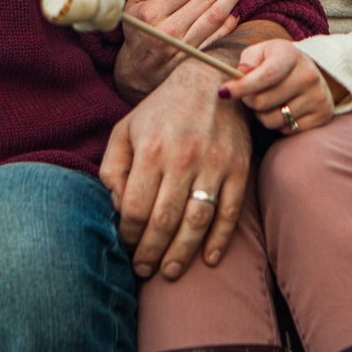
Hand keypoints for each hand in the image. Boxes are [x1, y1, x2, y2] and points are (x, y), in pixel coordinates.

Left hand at [99, 60, 250, 279]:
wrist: (211, 79)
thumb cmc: (162, 110)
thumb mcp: (126, 129)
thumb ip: (113, 167)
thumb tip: (115, 207)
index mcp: (151, 150)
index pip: (134, 208)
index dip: (128, 235)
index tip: (126, 246)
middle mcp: (182, 158)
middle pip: (163, 222)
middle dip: (151, 253)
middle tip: (144, 271)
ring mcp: (214, 164)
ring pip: (196, 222)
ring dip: (182, 254)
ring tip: (170, 272)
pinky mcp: (239, 167)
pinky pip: (229, 212)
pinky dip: (220, 240)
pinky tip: (209, 259)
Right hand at [114, 0, 243, 97]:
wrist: (137, 70)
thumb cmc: (138, 30)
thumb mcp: (133, 3)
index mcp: (153, 12)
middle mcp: (169, 30)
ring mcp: (183, 47)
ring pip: (215, 16)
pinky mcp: (194, 59)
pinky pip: (218, 37)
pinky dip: (230, 22)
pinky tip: (237, 9)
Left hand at [220, 40, 334, 134]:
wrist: (307, 71)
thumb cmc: (274, 62)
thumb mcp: (259, 54)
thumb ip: (247, 62)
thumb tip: (240, 75)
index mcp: (291, 54)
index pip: (266, 75)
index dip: (243, 86)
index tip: (223, 93)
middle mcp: (309, 74)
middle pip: (264, 101)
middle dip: (249, 101)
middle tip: (251, 94)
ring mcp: (319, 96)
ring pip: (273, 120)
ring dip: (263, 115)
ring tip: (270, 101)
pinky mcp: (323, 115)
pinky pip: (287, 130)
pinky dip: (280, 124)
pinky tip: (285, 109)